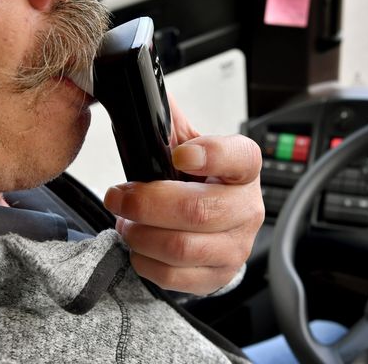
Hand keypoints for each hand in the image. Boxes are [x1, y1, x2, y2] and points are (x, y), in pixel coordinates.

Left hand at [103, 98, 264, 294]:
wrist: (216, 225)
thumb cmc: (198, 182)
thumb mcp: (187, 146)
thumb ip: (168, 122)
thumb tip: (137, 91)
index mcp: (243, 168)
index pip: (239, 157)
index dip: (210, 154)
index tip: (179, 155)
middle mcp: (247, 208)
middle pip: (197, 210)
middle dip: (145, 203)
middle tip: (119, 197)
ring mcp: (235, 246)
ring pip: (180, 246)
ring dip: (140, 234)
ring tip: (127, 222)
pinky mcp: (218, 276)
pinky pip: (174, 276)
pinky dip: (145, 260)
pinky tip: (140, 244)